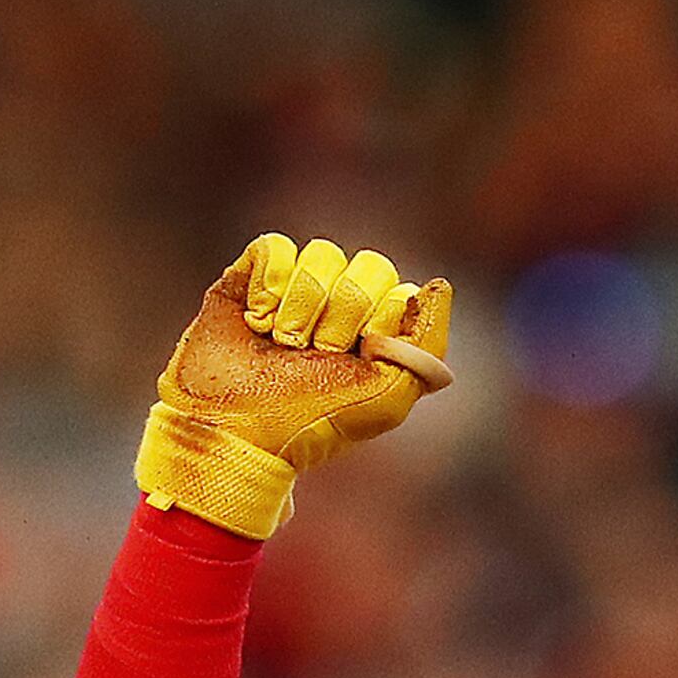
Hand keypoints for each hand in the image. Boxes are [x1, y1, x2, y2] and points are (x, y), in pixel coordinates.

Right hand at [138, 234, 455, 539]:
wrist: (239, 430)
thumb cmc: (314, 422)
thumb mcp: (388, 398)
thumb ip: (427, 345)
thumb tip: (438, 285)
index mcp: (380, 328)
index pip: (398, 290)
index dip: (378, 323)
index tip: (355, 360)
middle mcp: (342, 302)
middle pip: (368, 266)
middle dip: (342, 317)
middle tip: (315, 356)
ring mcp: (298, 286)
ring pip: (322, 255)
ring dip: (301, 308)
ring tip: (282, 345)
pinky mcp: (253, 275)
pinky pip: (276, 247)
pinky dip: (267, 287)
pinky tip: (256, 322)